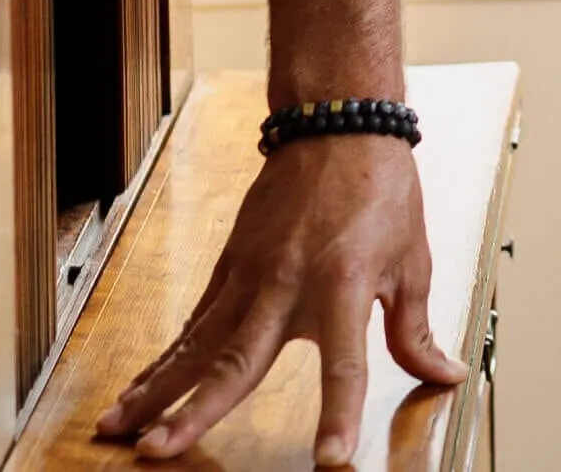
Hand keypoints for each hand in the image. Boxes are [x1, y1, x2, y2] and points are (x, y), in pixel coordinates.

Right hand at [94, 133, 466, 462]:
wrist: (339, 122)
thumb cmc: (381, 189)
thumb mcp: (411, 259)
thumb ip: (415, 329)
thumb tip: (443, 375)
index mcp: (347, 284)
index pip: (346, 363)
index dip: (340, 413)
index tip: (332, 462)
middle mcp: (290, 282)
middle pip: (240, 358)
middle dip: (198, 410)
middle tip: (160, 451)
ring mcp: (253, 273)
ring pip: (198, 342)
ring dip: (156, 388)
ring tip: (117, 430)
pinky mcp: (231, 265)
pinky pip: (194, 321)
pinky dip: (163, 359)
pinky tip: (135, 390)